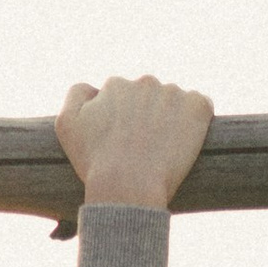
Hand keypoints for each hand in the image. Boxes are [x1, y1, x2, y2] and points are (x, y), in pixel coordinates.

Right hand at [56, 76, 213, 211]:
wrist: (127, 184)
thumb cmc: (94, 161)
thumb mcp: (66, 124)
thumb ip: (76, 94)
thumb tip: (95, 87)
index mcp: (115, 85)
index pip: (123, 97)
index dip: (124, 121)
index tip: (125, 143)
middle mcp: (144, 82)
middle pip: (150, 97)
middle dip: (148, 116)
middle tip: (145, 149)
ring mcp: (173, 93)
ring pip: (175, 102)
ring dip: (171, 119)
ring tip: (164, 151)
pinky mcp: (197, 106)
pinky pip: (201, 106)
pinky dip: (196, 122)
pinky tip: (184, 144)